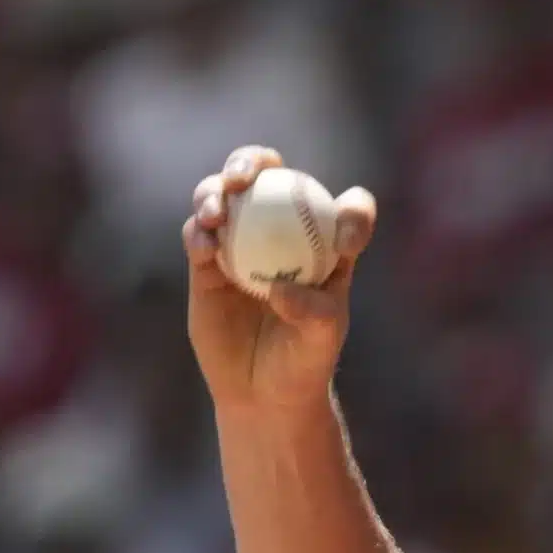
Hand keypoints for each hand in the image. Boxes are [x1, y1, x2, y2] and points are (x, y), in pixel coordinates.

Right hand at [183, 145, 378, 411]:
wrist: (261, 392)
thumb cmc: (303, 363)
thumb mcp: (320, 340)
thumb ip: (312, 311)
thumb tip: (280, 287)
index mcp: (326, 246)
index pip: (346, 211)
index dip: (353, 211)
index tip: (347, 241)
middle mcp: (282, 233)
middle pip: (266, 177)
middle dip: (253, 160)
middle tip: (245, 175)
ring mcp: (240, 243)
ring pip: (223, 196)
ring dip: (215, 190)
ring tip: (216, 211)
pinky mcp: (206, 264)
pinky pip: (198, 235)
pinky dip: (199, 231)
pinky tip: (206, 241)